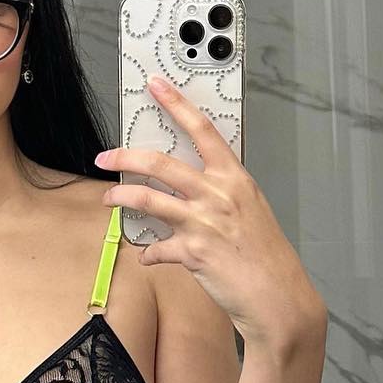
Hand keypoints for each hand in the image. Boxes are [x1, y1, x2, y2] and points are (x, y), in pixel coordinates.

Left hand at [95, 72, 325, 351]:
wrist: (277, 297)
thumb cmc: (265, 257)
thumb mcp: (250, 211)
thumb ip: (221, 194)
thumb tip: (193, 188)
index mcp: (235, 178)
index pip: (202, 130)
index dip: (176, 104)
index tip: (155, 85)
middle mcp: (218, 194)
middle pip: (160, 163)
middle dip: (125, 157)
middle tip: (105, 157)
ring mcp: (204, 222)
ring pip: (147, 199)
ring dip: (121, 198)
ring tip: (109, 200)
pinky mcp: (193, 252)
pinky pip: (156, 248)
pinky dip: (149, 253)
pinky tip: (149, 256)